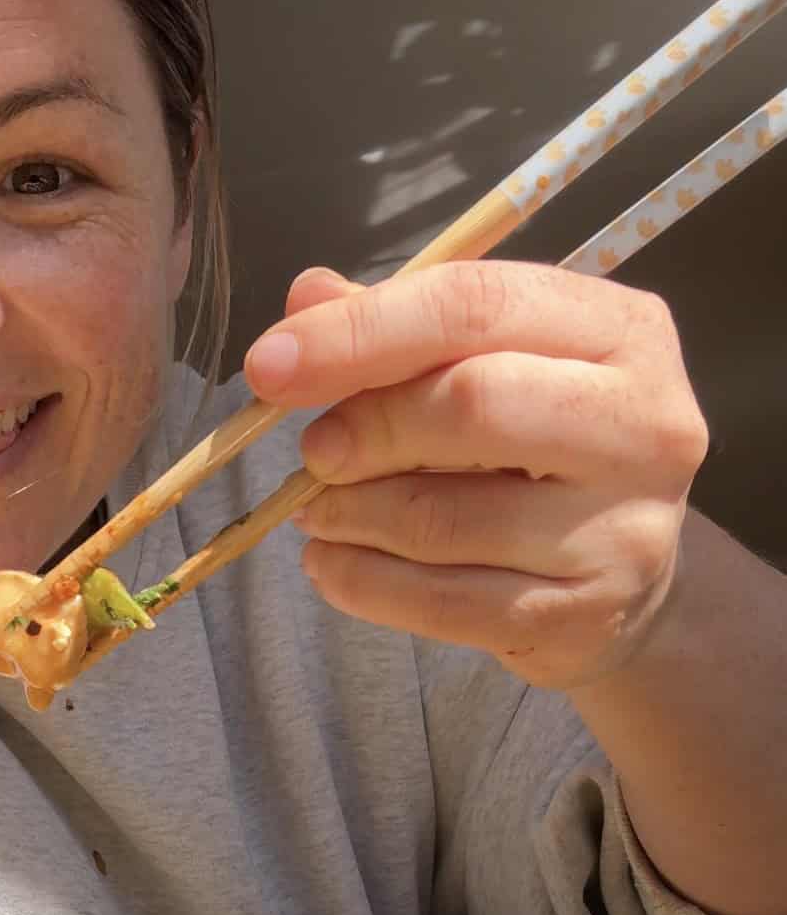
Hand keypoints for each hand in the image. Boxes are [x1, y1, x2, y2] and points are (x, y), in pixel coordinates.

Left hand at [244, 262, 708, 690]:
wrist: (627, 580)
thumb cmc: (542, 448)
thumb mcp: (488, 365)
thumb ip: (400, 327)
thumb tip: (305, 298)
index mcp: (622, 332)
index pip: (474, 306)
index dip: (360, 333)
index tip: (269, 366)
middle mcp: (644, 424)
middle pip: (472, 406)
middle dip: (365, 428)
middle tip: (313, 451)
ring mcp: (622, 529)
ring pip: (445, 519)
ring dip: (352, 514)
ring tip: (316, 510)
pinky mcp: (583, 615)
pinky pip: (442, 603)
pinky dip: (362, 583)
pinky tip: (330, 565)